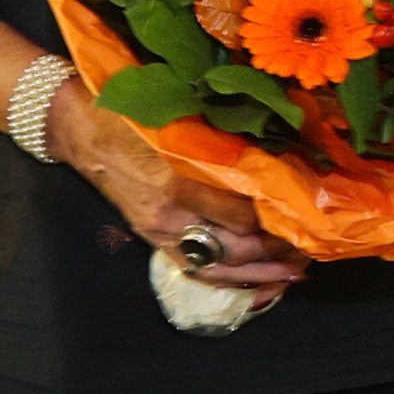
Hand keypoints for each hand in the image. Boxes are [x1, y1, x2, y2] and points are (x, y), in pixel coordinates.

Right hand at [49, 84, 305, 292]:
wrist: (79, 124)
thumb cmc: (132, 108)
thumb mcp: (179, 112)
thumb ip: (222, 137)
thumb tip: (275, 151)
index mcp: (177, 181)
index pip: (241, 214)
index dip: (279, 218)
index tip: (311, 210)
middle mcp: (169, 214)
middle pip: (235, 247)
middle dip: (278, 250)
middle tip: (314, 244)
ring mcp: (158, 230)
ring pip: (218, 266)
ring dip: (261, 274)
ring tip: (296, 272)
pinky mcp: (151, 238)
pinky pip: (196, 269)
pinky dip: (230, 281)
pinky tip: (258, 286)